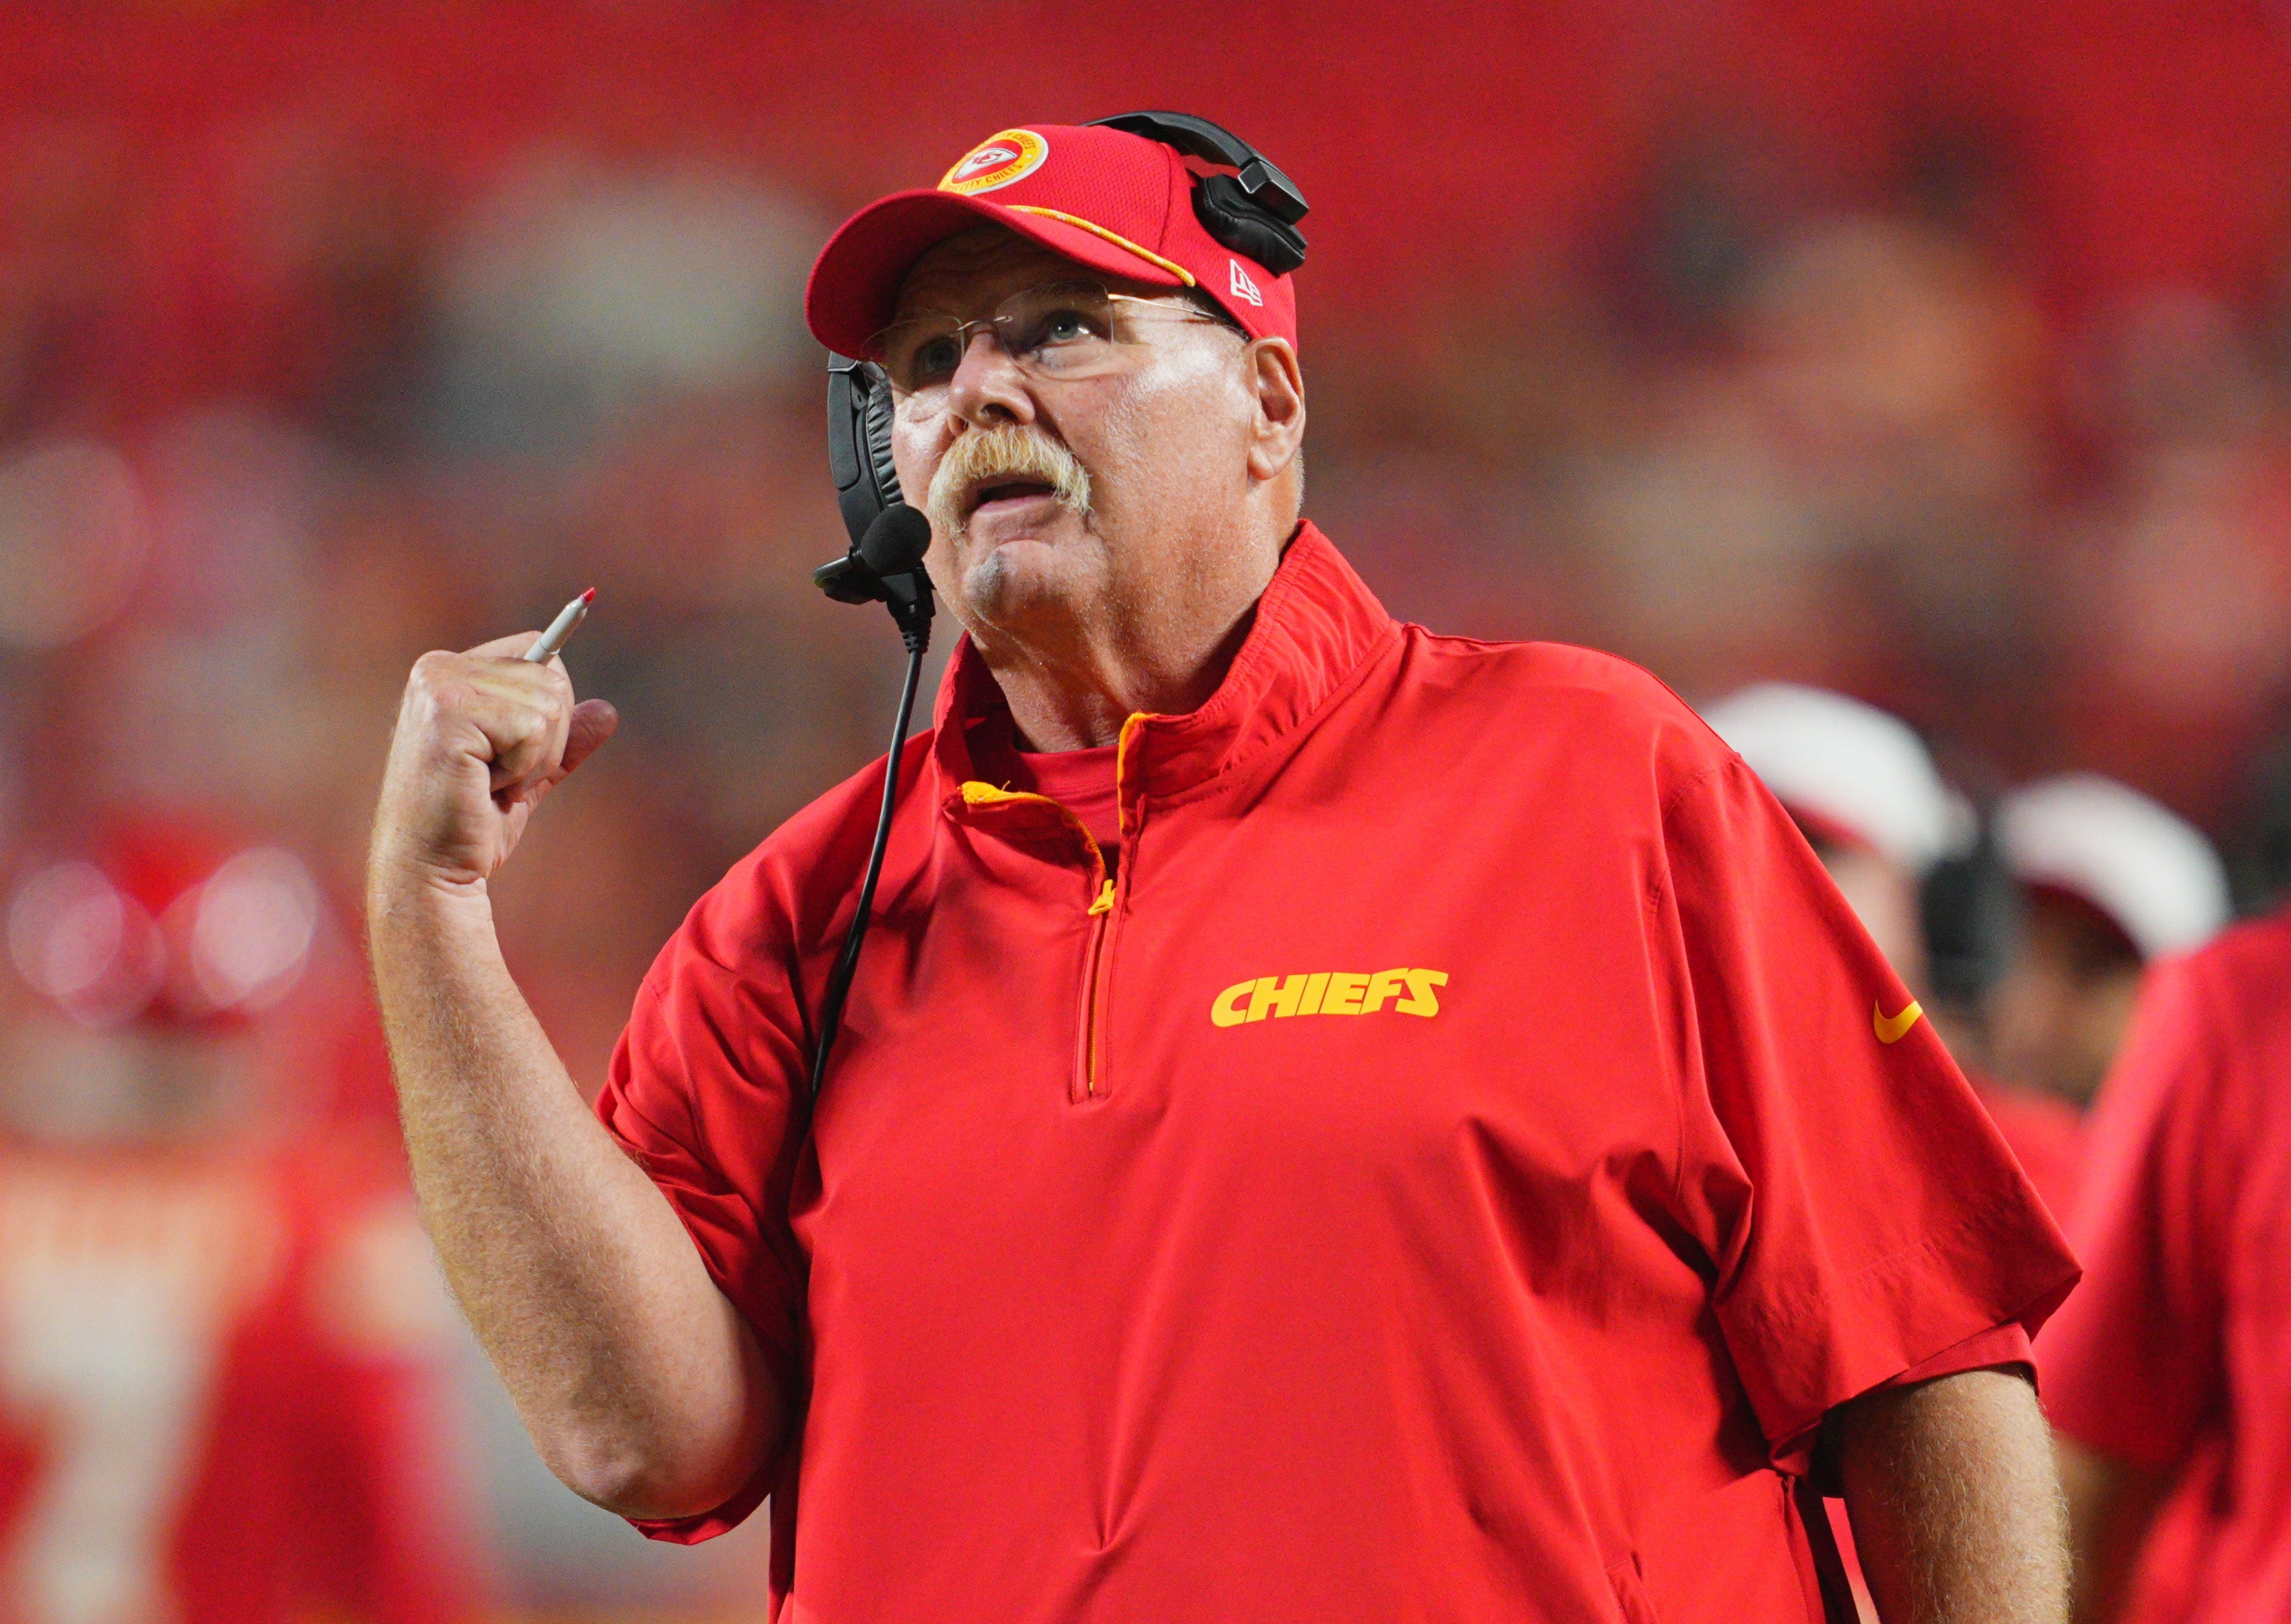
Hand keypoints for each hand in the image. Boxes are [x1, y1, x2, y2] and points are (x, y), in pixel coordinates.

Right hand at [371, 634, 618, 894]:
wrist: (432, 868)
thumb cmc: (473, 823)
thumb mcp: (529, 773)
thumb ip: (563, 739)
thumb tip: (608, 712)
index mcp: (450, 672)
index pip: (539, 647)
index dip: (551, 703)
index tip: (516, 748)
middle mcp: (439, 668)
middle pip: (553, 678)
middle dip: (549, 741)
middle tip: (500, 777)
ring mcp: (440, 686)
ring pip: (549, 706)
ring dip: (534, 760)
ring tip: (491, 783)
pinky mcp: (448, 713)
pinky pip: (532, 728)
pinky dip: (523, 769)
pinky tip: (484, 787)